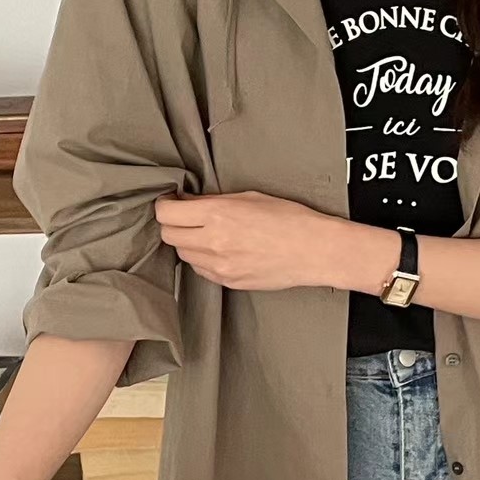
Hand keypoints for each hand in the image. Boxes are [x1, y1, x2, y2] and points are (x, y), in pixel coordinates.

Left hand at [154, 190, 344, 290]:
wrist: (313, 251)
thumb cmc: (289, 219)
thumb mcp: (249, 197)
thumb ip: (213, 201)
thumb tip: (189, 203)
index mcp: (216, 215)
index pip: (166, 214)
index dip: (166, 206)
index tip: (172, 203)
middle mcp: (212, 242)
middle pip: (169, 236)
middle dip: (174, 225)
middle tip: (187, 217)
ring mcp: (219, 266)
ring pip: (183, 255)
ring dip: (188, 243)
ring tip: (207, 234)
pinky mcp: (228, 282)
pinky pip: (201, 270)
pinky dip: (203, 260)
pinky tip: (221, 250)